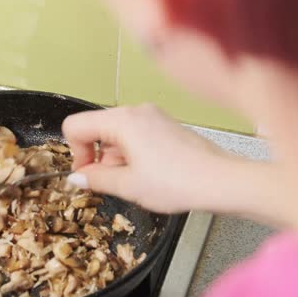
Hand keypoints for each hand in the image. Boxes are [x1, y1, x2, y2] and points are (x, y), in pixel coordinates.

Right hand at [62, 104, 284, 218]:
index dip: (75, 153)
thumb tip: (76, 178)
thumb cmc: (177, 182)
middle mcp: (136, 111)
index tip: (87, 175)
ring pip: (116, 134)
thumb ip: (96, 179)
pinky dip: (132, 155)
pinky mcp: (166, 126)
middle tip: (109, 183)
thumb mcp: (128, 185)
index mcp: (122, 120)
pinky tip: (147, 175)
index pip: (76, 126)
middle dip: (96, 156)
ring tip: (133, 183)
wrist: (222, 182)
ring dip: (115, 158)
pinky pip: (135, 136)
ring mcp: (153, 117)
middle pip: (97, 128)